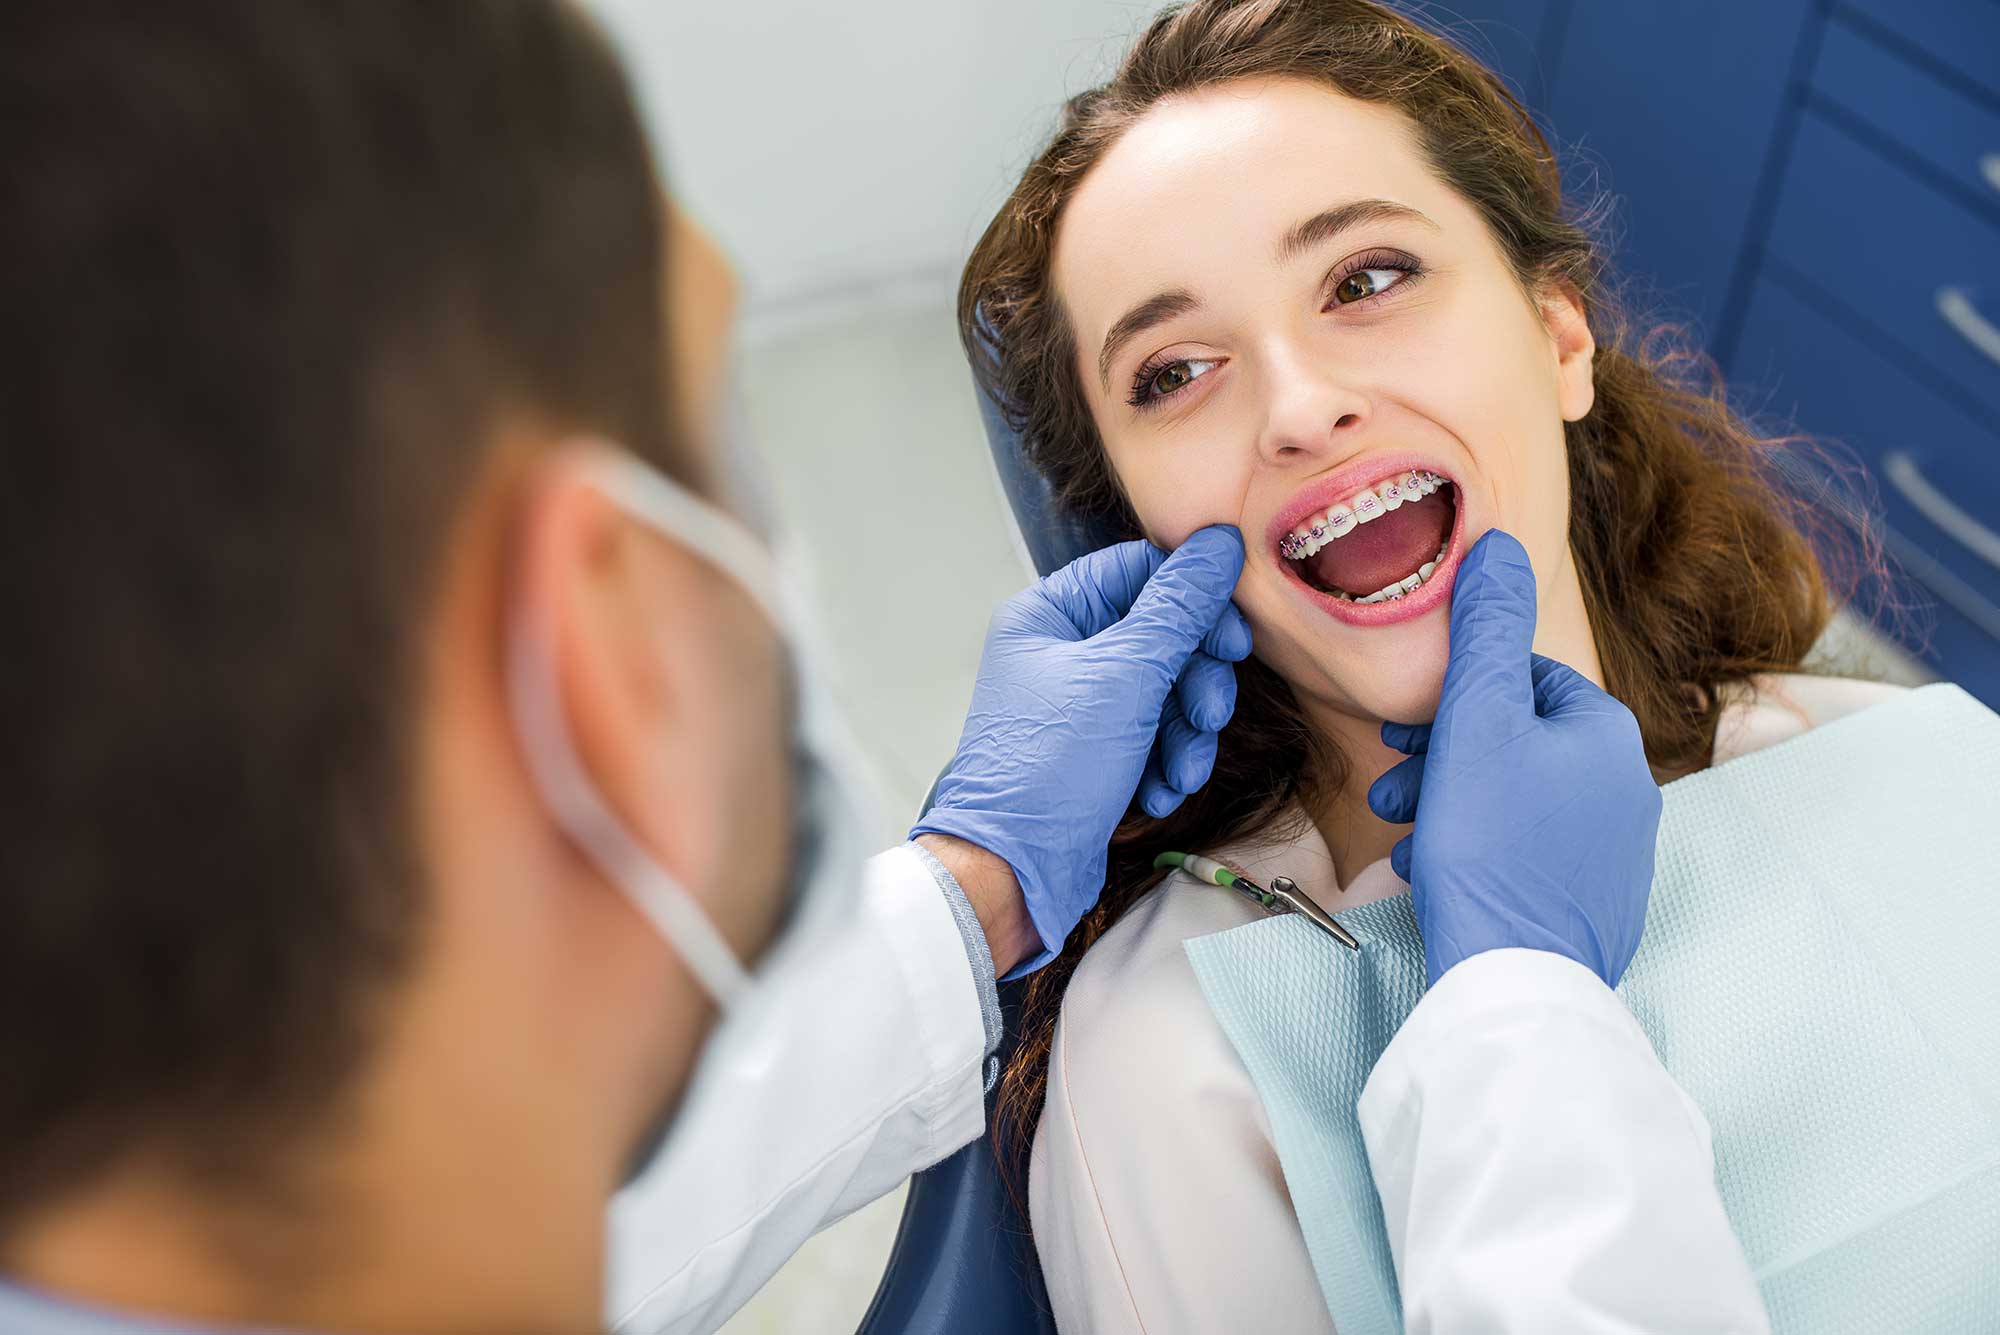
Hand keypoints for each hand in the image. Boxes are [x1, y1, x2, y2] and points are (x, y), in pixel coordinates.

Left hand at [912, 527, 1251, 973]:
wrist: (1012, 872)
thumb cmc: (1050, 768)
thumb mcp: (1126, 677)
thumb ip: (1179, 608)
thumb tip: (1219, 543)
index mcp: (1048, 614)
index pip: (1139, 573)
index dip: (1195, 600)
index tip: (1233, 639)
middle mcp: (1059, 652)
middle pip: (1161, 635)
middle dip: (1195, 680)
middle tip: (1209, 714)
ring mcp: (1077, 705)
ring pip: (1164, 691)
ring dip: (1186, 732)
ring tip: (1182, 770)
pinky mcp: (1094, 752)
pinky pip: (1151, 736)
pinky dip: (1166, 762)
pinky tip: (1159, 792)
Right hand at [1365, 530, 1661, 987]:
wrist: (1515, 978)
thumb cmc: (1490, 846)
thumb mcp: (1475, 721)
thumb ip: (1485, 629)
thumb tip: (1498, 544)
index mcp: (1607, 734)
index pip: (1522, 680)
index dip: (1453, 698)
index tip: (1404, 729)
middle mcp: (1627, 788)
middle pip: (1517, 742)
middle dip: (1444, 756)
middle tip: (1392, 778)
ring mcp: (1616, 852)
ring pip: (1516, 800)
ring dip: (1451, 802)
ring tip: (1401, 826)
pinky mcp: (1595, 904)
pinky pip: (1527, 854)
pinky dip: (1476, 850)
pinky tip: (1433, 868)